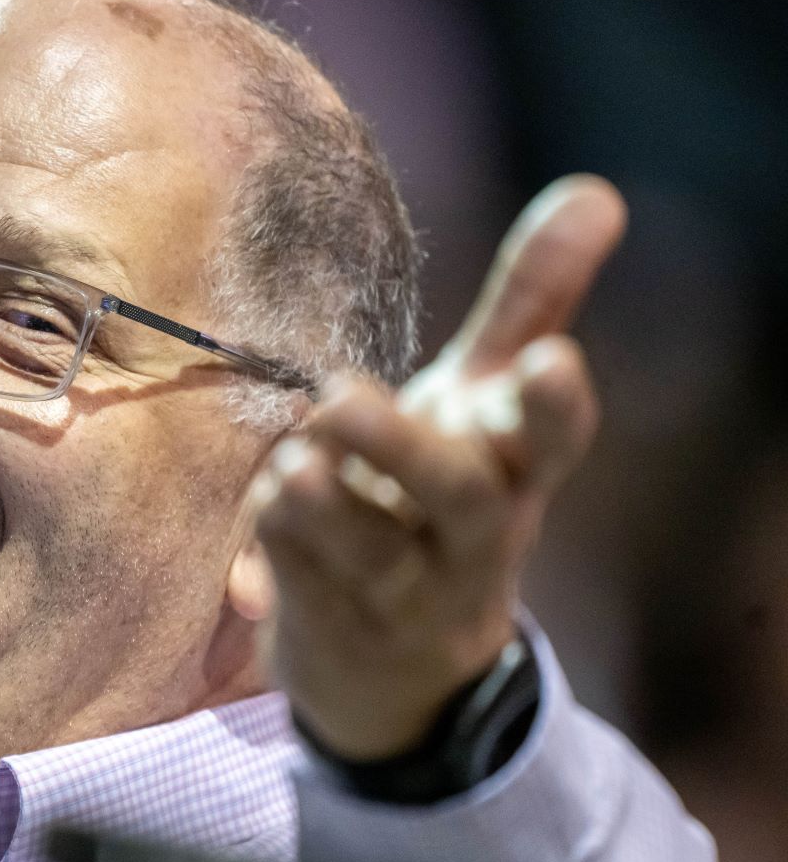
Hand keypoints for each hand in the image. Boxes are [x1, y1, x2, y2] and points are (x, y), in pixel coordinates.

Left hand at [250, 175, 627, 761]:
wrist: (399, 671)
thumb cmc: (442, 498)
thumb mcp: (483, 403)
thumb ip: (530, 304)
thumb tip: (595, 190)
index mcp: (515, 474)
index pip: (555, 444)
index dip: (554, 408)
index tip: (551, 360)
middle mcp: (469, 537)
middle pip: (460, 500)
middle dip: (407, 449)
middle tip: (340, 396)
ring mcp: (403, 590)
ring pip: (371, 552)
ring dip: (326, 507)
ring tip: (294, 461)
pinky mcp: (333, 625)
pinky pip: (304, 584)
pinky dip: (282, 542)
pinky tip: (265, 499)